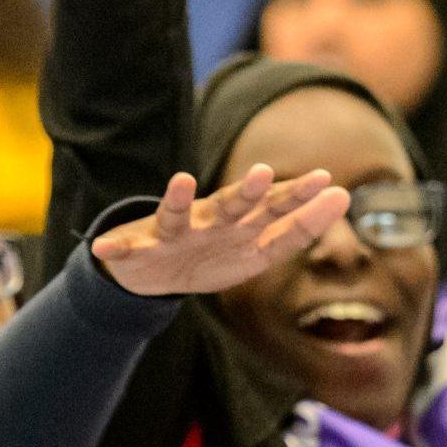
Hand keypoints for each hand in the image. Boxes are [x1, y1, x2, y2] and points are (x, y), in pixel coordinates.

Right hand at [92, 166, 350, 297]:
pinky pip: (128, 248)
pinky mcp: (141, 247)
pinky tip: (105, 247)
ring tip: (181, 182)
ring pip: (178, 215)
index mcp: (241, 225)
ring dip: (178, 199)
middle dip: (246, 192)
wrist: (156, 273)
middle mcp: (209, 222)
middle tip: (264, 174)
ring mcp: (174, 233)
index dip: (297, 199)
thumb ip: (298, 226)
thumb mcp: (259, 248)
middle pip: (232, 205)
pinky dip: (116, 247)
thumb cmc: (213, 255)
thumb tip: (342, 195)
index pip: (274, 210)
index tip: (327, 181)